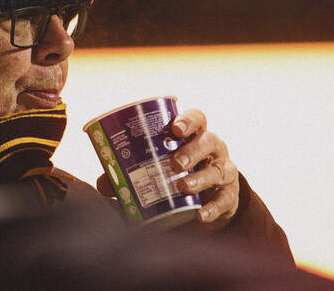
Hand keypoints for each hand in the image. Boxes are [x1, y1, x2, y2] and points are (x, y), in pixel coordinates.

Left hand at [94, 108, 239, 224]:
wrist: (207, 200)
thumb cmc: (178, 174)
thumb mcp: (159, 169)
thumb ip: (128, 173)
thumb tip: (103, 182)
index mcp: (194, 135)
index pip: (197, 119)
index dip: (188, 120)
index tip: (174, 129)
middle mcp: (213, 148)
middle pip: (208, 141)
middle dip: (192, 150)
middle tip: (175, 163)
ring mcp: (223, 170)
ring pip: (217, 169)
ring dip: (200, 178)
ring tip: (182, 186)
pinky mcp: (230, 194)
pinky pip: (225, 199)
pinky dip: (212, 207)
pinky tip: (200, 214)